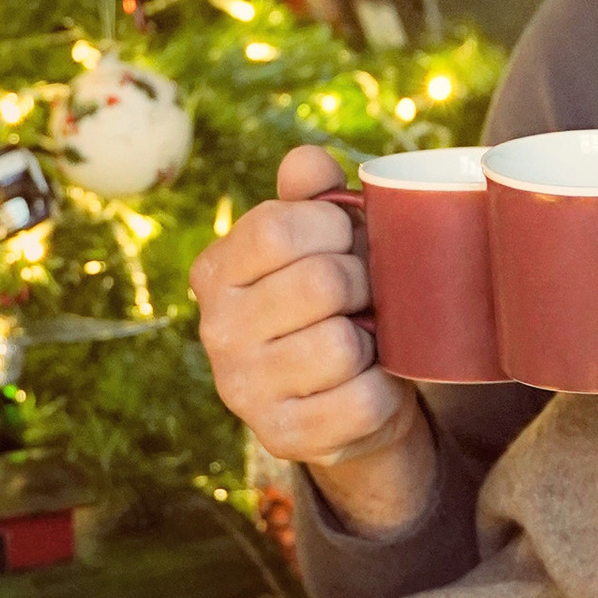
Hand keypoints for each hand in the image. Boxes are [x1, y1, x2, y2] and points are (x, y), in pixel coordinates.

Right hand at [188, 143, 436, 536]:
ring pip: (341, 344)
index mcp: (216, 272)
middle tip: (365, 294)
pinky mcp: (282, 437)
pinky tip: (367, 382)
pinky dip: (382, 390)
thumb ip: (311, 196)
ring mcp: (243, 390)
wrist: (344, 402)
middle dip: (363, 282)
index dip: (333, 227)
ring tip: (363, 340)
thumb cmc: (334, 304)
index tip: (348, 240)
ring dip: (372, 340)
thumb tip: (308, 160)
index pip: (278, 226)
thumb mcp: (320, 243)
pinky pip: (361, 400)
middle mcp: (216, 331)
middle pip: (319, 282)